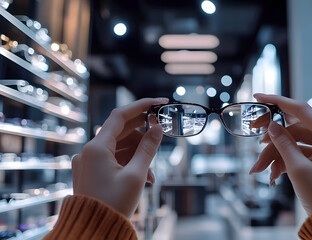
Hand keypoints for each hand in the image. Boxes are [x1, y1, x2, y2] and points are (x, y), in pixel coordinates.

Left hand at [72, 97, 168, 217]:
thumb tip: (158, 128)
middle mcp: (89, 151)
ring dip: (138, 153)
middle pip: (120, 131)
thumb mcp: (136, 175)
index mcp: (97, 147)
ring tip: (153, 172)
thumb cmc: (114, 204)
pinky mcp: (91, 172)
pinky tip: (144, 177)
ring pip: (118, 146)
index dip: (142, 105)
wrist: (93, 230)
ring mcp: (88, 162)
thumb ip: (148, 148)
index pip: (120, 115)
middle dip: (143, 133)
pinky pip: (113, 159)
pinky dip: (129, 163)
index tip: (160, 101)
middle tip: (162, 132)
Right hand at [250, 93, 311, 213]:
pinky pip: (309, 155)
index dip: (277, 101)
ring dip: (280, 156)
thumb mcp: (298, 169)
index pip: (300, 109)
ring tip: (263, 171)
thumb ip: (283, 143)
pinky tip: (276, 173)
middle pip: (297, 131)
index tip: (258, 96)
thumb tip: (272, 124)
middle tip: (256, 148)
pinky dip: (292, 162)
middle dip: (274, 141)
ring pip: (301, 145)